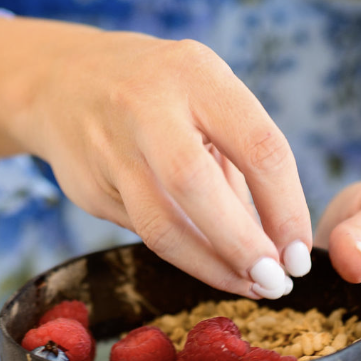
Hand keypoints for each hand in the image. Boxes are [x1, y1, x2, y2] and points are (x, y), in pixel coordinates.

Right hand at [0, 17, 312, 299]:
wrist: (60, 81)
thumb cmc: (159, 94)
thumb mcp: (205, 98)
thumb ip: (242, 163)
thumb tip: (283, 245)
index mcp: (196, 74)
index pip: (257, 145)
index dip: (286, 207)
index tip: (300, 251)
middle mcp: (147, 105)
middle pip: (197, 186)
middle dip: (242, 245)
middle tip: (275, 283)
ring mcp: (110, 147)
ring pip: (162, 225)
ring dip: (211, 266)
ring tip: (247, 286)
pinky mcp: (88, 186)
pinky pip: (142, 232)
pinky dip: (182, 255)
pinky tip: (209, 266)